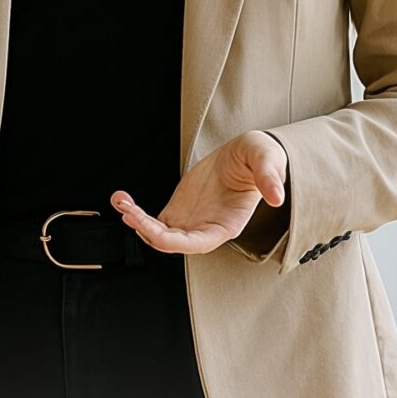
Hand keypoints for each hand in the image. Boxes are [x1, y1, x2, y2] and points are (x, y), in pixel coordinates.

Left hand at [113, 132, 288, 253]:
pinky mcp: (179, 210)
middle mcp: (206, 228)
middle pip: (172, 242)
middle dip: (147, 230)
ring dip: (137, 221)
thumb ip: (270, 179)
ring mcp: (190, 221)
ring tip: (120, 199)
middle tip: (128, 210)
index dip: (175, 242)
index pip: (198, 244)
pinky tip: (123, 200)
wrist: (247, 153)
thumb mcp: (267, 161)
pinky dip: (137, 214)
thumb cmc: (260, 159)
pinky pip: (153, 221)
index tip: (154, 229)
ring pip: (158, 233)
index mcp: (228, 224)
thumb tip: (277, 197)